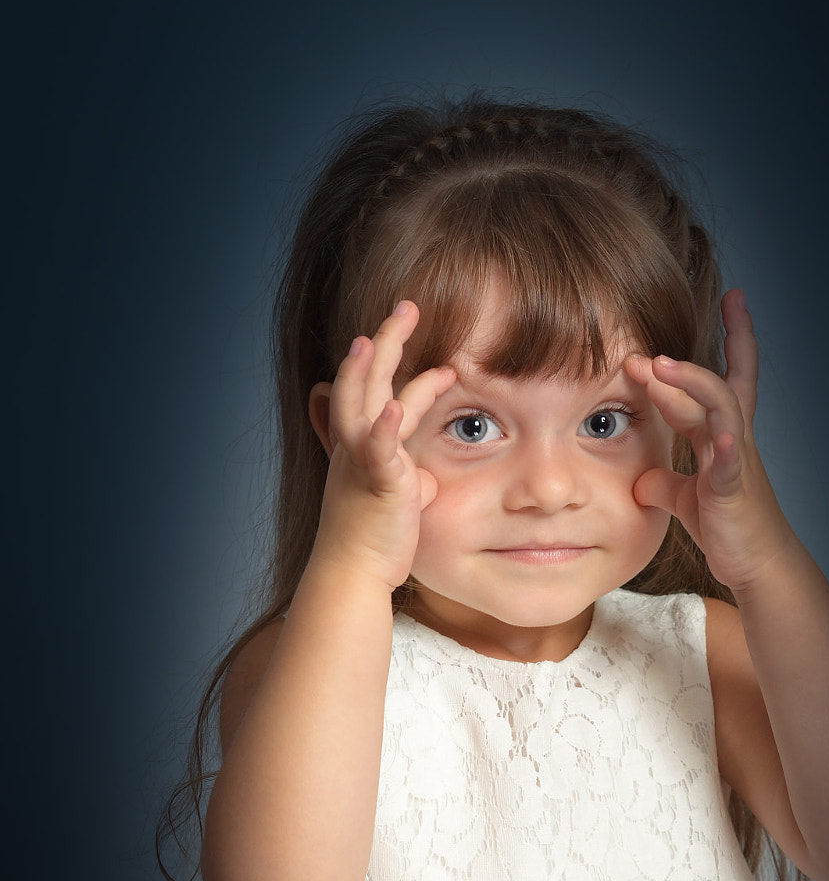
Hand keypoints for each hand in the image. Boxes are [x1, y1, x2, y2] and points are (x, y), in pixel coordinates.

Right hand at [310, 302, 455, 588]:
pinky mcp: (378, 485)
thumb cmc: (373, 543)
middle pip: (363, 380)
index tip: (419, 340)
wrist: (351, 575)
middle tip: (407, 306)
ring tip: (382, 334)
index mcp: (362, 446)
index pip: (377, 393)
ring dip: (370, 368)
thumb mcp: (396, 502)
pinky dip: (386, 428)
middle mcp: (355, 446)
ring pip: (361, 403)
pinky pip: (379, 451)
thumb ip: (410, 480)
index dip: (396, 366)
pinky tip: (396, 406)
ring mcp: (362, 462)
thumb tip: (425, 478)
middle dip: (385, 340)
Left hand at [626, 290, 794, 595]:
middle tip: (651, 343)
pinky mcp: (733, 489)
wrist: (757, 565)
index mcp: (720, 436)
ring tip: (659, 366)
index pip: (722, 378)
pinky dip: (725, 444)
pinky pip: (730, 461)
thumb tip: (639, 478)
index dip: (732, 339)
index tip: (735, 298)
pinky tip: (719, 432)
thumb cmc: (728, 528)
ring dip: (691, 383)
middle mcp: (732, 439)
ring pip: (720, 408)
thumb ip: (664, 482)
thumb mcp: (687, 498)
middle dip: (690, 358)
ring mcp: (736, 461)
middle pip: (719, 383)